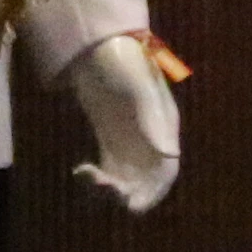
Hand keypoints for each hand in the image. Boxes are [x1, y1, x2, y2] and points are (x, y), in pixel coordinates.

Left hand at [64, 33, 183, 214]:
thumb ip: (153, 120)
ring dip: (109, 189)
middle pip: (146, 182)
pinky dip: (96, 180)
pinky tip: (80, 171)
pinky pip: (108, 173)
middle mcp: (151, 141)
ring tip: (85, 175)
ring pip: (126, 182)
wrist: (94, 45)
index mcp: (165, 128)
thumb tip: (170, 155)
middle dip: (127, 193)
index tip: (133, 205)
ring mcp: (130, 144)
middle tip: (101, 186)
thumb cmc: (122, 60)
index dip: (154, 192)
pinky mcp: (109, 143)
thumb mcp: (138, 89)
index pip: (166, 171)